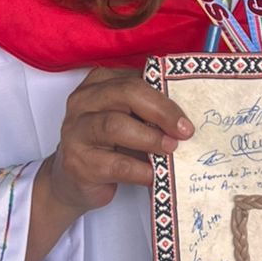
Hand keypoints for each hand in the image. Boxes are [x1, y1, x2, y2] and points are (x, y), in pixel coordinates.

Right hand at [25, 68, 192, 260]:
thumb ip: (149, 112)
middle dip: (162, 111)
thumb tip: (187, 118)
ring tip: (171, 149)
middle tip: (185, 131)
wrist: (73, 181)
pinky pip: (116, 164)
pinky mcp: (77, 162)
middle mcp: (82, 101)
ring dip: (150, 138)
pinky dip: (141, 170)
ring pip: (116, 125)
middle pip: (126, 93)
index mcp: (99, 83)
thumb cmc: (108, 145)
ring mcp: (76, 131)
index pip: (136, 79)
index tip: (188, 117)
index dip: (166, 96)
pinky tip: (155, 175)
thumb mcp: (128, 121)